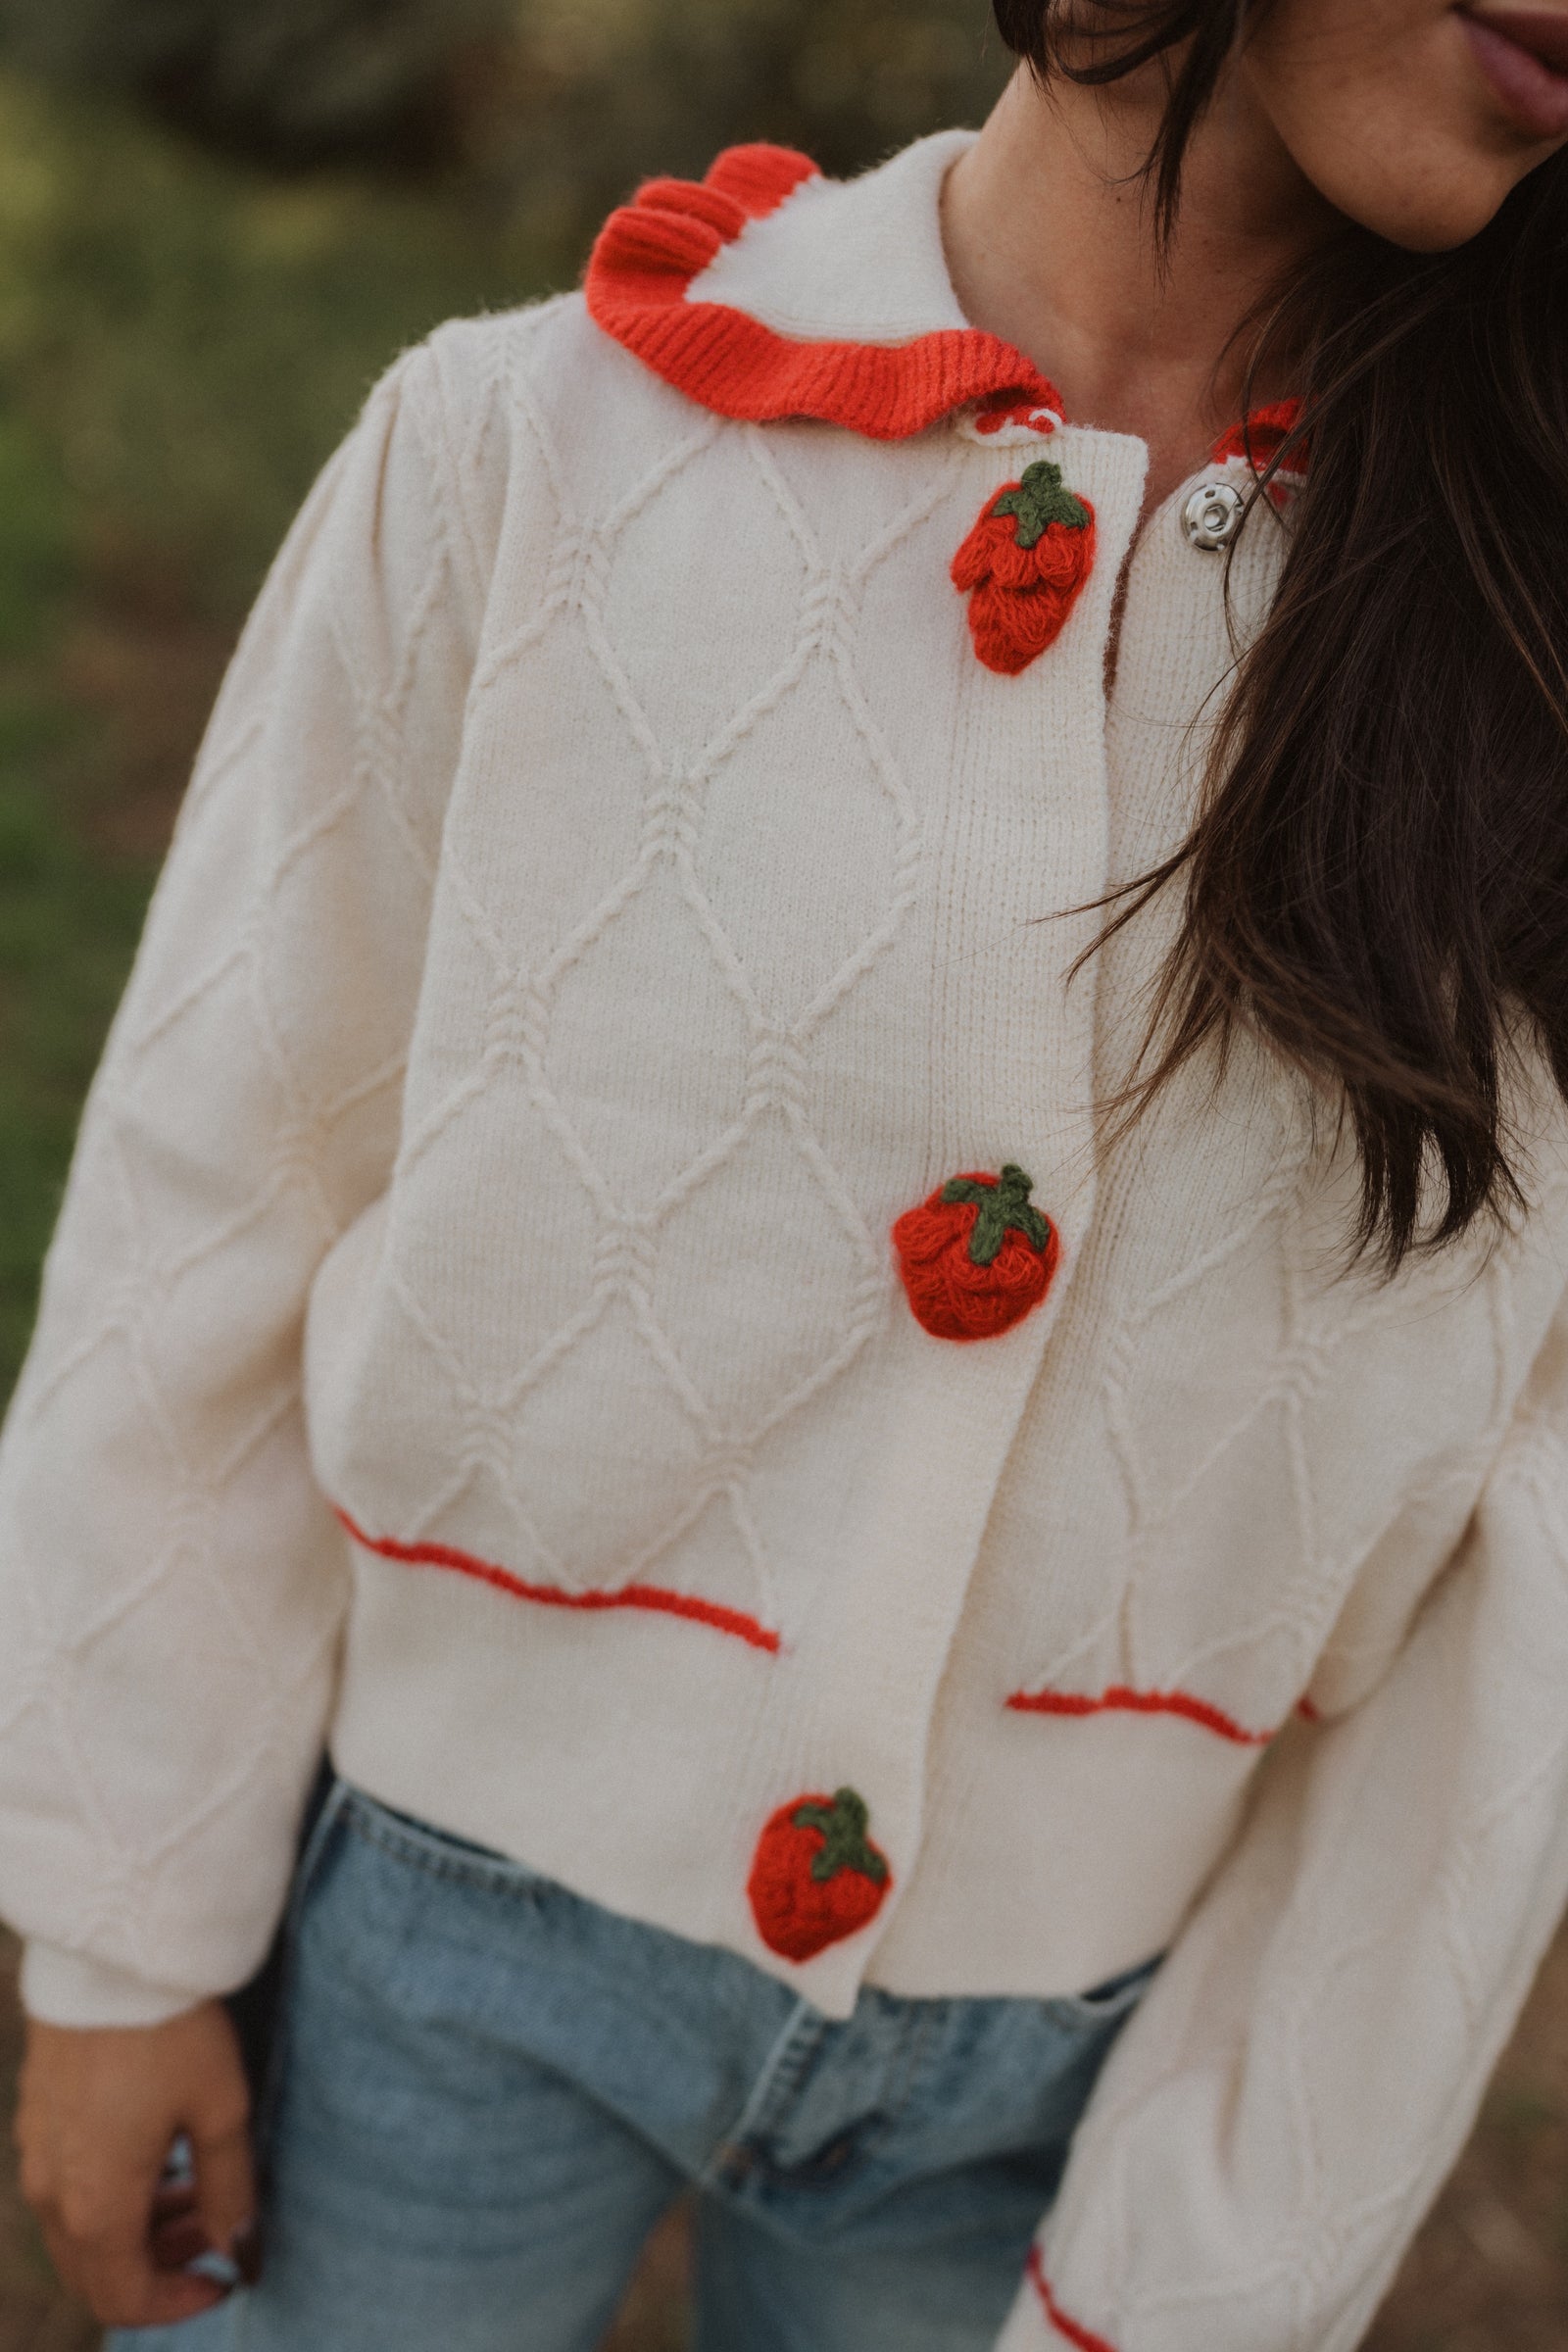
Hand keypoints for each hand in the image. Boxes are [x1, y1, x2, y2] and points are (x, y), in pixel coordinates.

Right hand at [15, 1999, 258, 2326]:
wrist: (111, 1954)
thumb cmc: (173, 2031)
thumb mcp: (221, 2109)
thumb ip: (229, 2190)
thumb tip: (239, 2249)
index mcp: (96, 2206)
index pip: (124, 2299)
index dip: (177, 2304)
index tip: (223, 2277)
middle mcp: (52, 2191)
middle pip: (96, 2271)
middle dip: (159, 2265)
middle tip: (213, 2228)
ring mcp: (37, 2152)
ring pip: (81, 2229)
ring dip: (137, 2228)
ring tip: (196, 2188)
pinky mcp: (36, 2117)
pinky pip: (68, 2185)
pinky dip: (113, 2191)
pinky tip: (159, 2152)